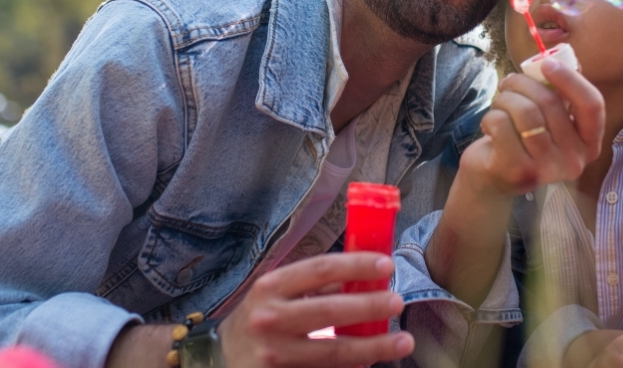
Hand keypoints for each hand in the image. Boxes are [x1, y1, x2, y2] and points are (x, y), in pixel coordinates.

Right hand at [217, 252, 413, 366]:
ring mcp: (275, 355)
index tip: (386, 264)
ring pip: (334, 352)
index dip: (356, 265)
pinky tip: (372, 363)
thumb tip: (362, 275)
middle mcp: (270, 319)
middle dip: (370, 306)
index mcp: (270, 287)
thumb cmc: (255, 321)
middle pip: (331, 310)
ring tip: (402, 341)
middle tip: (398, 302)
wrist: (220, 360)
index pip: (320, 269)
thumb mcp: (274, 294)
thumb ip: (311, 285)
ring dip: (374, 347)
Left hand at [461, 59, 604, 197]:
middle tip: (508, 84)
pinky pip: (503, 124)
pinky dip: (491, 116)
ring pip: (526, 111)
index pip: (592, 105)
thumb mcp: (547, 119)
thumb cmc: (522, 141)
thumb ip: (559, 94)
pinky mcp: (518, 172)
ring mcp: (547, 169)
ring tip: (499, 103)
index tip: (547, 64)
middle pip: (551, 102)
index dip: (571, 79)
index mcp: (588, 144)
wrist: (493, 179)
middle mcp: (574, 161)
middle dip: (523, 83)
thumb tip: (560, 59)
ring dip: (506, 98)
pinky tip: (490, 124)